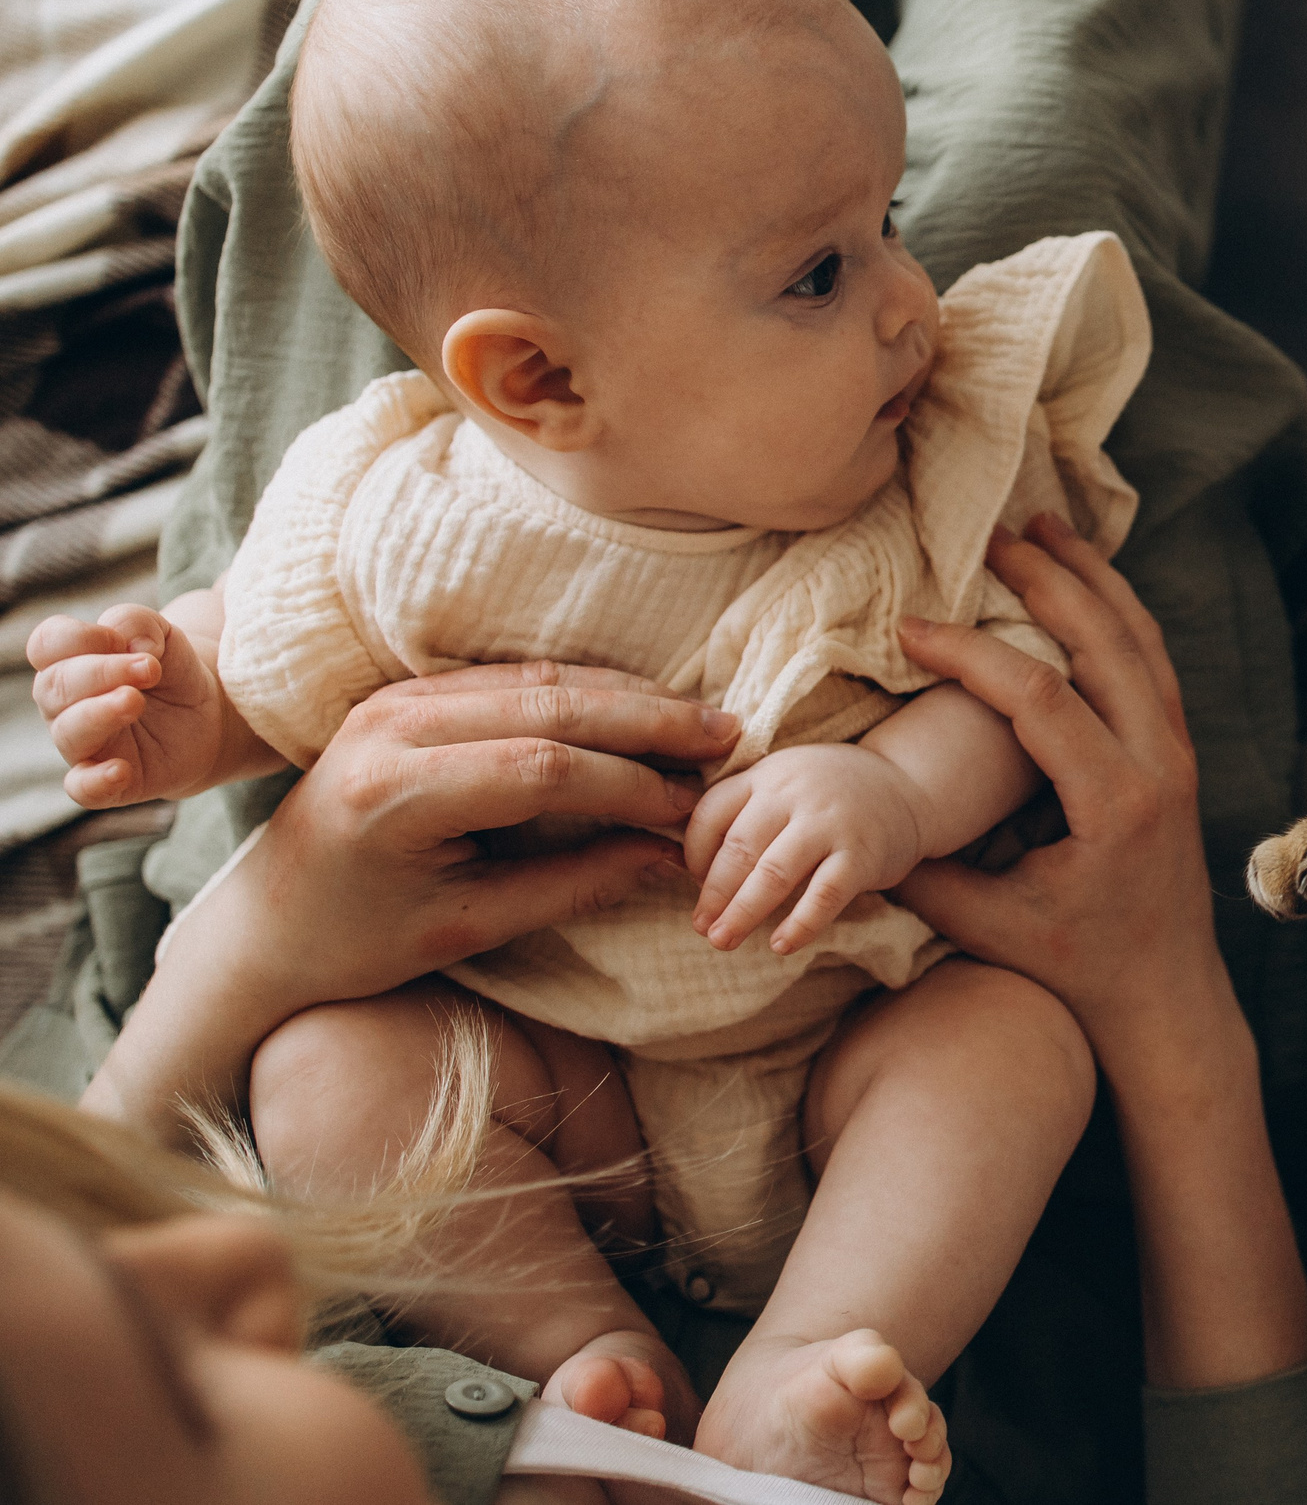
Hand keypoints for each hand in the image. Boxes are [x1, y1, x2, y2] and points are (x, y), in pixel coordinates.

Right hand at [30, 603, 223, 806]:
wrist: (207, 717)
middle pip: (55, 685)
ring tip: (135, 700)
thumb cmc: (170, 672)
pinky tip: (120, 769)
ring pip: (68, 732)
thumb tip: (131, 645)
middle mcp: (66, 705)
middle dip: (100, 671)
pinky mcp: (107, 781)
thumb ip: (138, 623)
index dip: (77, 637)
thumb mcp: (164, 635)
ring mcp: (84, 745)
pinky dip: (95, 781)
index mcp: (69, 663)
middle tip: (149, 668)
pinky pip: (82, 789)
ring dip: (99, 713)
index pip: (46, 645)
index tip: (121, 639)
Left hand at [85, 660, 739, 1141]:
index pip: (543, 769)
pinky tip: (642, 707)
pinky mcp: (408, 692)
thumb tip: (670, 857)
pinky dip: (587, 691)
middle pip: (549, 706)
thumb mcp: (468, 927)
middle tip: (726, 736)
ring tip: (701, 721)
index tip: (692, 809)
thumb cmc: (360, 943)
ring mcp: (396, 699)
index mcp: (395, 794)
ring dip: (628, 697)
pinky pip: (515, 677)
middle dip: (648, 721)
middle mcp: (390, 727)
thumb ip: (572, 884)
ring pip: (539, 680)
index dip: (630, 783)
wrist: (266, 920)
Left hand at [684, 744, 924, 953]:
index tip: (694, 887)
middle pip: (739, 848)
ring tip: (723, 940)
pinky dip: (800, 925)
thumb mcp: (788, 781)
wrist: (911, 786)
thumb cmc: (835, 793)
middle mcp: (795, 792)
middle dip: (713, 894)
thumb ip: (748, 808)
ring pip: (773, 874)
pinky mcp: (862, 855)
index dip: (694, 855)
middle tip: (701, 927)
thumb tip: (696, 871)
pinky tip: (781, 946)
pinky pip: (823, 896)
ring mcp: (830, 823)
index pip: (712, 813)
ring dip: (743, 913)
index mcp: (768, 774)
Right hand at [889, 516, 1222, 1073]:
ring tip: (1045, 529)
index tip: (913, 629)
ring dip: (1092, 579)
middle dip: (1046, 581)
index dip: (971, 654)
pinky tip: (1084, 582)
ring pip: (1140, 640)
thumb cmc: (1077, 968)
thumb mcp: (990, 927)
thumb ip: (920, 872)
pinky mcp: (1177, 752)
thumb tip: (844, 814)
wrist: (1166, 994)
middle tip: (991, 536)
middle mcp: (1159, 765)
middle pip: (1105, 642)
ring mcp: (1177, 753)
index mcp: (1116, 802)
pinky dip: (1117, 612)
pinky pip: (1150, 661)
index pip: (1039, 699)